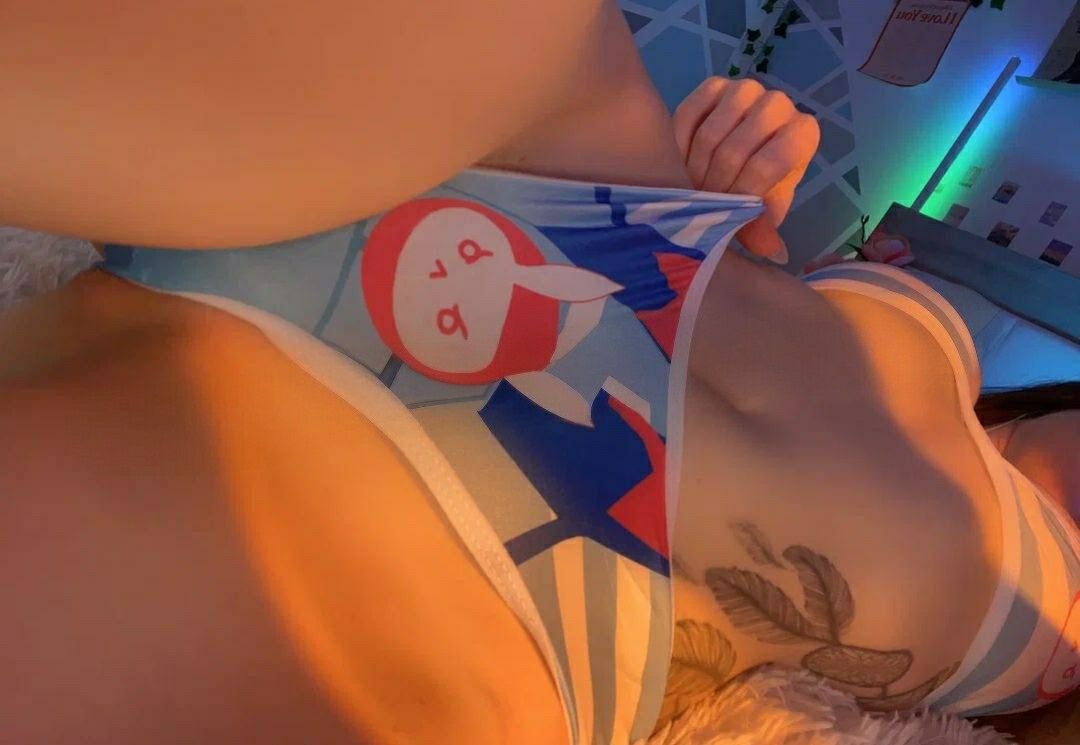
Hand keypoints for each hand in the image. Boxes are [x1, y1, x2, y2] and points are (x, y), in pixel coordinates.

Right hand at [673, 77, 819, 262]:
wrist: (741, 157)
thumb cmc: (759, 185)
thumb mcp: (764, 208)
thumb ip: (763, 227)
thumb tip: (773, 253)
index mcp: (802, 132)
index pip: (768, 163)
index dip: (741, 194)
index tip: (724, 214)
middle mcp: (779, 104)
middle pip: (733, 150)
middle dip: (712, 186)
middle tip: (700, 206)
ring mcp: (745, 90)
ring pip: (708, 134)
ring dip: (694, 169)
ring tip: (690, 190)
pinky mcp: (715, 85)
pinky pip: (688, 115)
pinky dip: (679, 144)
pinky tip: (679, 164)